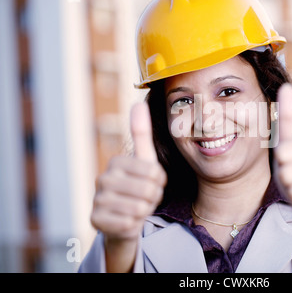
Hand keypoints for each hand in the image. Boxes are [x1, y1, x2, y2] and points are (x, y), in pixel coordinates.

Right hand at [91, 102, 166, 241]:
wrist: (122, 218)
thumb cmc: (137, 186)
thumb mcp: (144, 160)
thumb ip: (142, 133)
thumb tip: (139, 102)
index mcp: (117, 162)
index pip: (155, 173)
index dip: (160, 182)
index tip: (151, 182)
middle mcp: (103, 179)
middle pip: (149, 191)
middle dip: (153, 197)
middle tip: (144, 198)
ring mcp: (97, 200)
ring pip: (140, 208)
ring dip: (144, 211)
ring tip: (137, 207)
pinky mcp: (95, 221)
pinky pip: (129, 224)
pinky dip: (134, 224)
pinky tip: (127, 220)